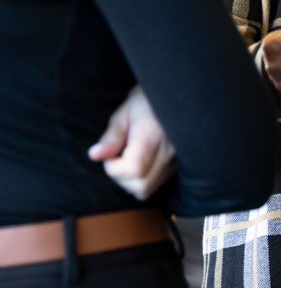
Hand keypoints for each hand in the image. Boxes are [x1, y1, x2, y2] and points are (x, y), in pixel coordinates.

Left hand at [89, 86, 176, 200]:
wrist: (177, 98)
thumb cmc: (146, 102)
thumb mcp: (124, 114)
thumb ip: (111, 137)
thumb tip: (94, 156)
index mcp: (154, 135)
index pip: (133, 168)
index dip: (113, 166)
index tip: (111, 151)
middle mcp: (170, 151)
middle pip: (141, 185)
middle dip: (121, 177)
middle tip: (118, 156)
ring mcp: (176, 161)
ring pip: (147, 189)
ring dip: (130, 181)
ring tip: (129, 159)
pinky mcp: (179, 167)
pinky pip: (155, 185)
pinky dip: (142, 180)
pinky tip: (141, 163)